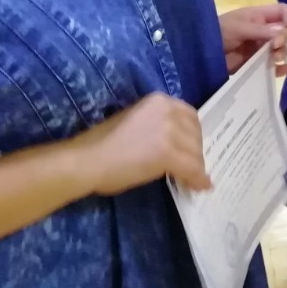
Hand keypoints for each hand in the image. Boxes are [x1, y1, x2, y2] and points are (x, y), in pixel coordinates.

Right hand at [73, 93, 211, 193]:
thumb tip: (174, 144)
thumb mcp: (136, 122)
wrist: (87, 159)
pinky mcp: (168, 153)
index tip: (191, 148)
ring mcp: (169, 130)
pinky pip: (191, 169)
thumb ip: (158, 126)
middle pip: (195, 133)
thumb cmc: (102, 144)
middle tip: (193, 167)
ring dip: (197, 168)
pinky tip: (200, 187)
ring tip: (195, 180)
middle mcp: (168, 110)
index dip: (193, 135)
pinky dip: (197, 180)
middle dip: (196, 151)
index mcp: (159, 100)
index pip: (189, 116)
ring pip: (195, 153)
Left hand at [220, 3, 286, 76]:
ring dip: (281, 53)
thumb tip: (283, 31)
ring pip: (279, 49)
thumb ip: (260, 30)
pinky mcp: (255, 64)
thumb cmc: (218, 33)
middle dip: (283, 38)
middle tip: (274, 46)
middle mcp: (262, 31)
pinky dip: (280, 68)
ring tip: (274, 59)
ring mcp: (259, 48)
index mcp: (258, 16)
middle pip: (283, 31)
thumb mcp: (238, 28)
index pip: (281, 11)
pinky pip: (272, 65)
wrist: (200, 54)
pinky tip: (284, 70)